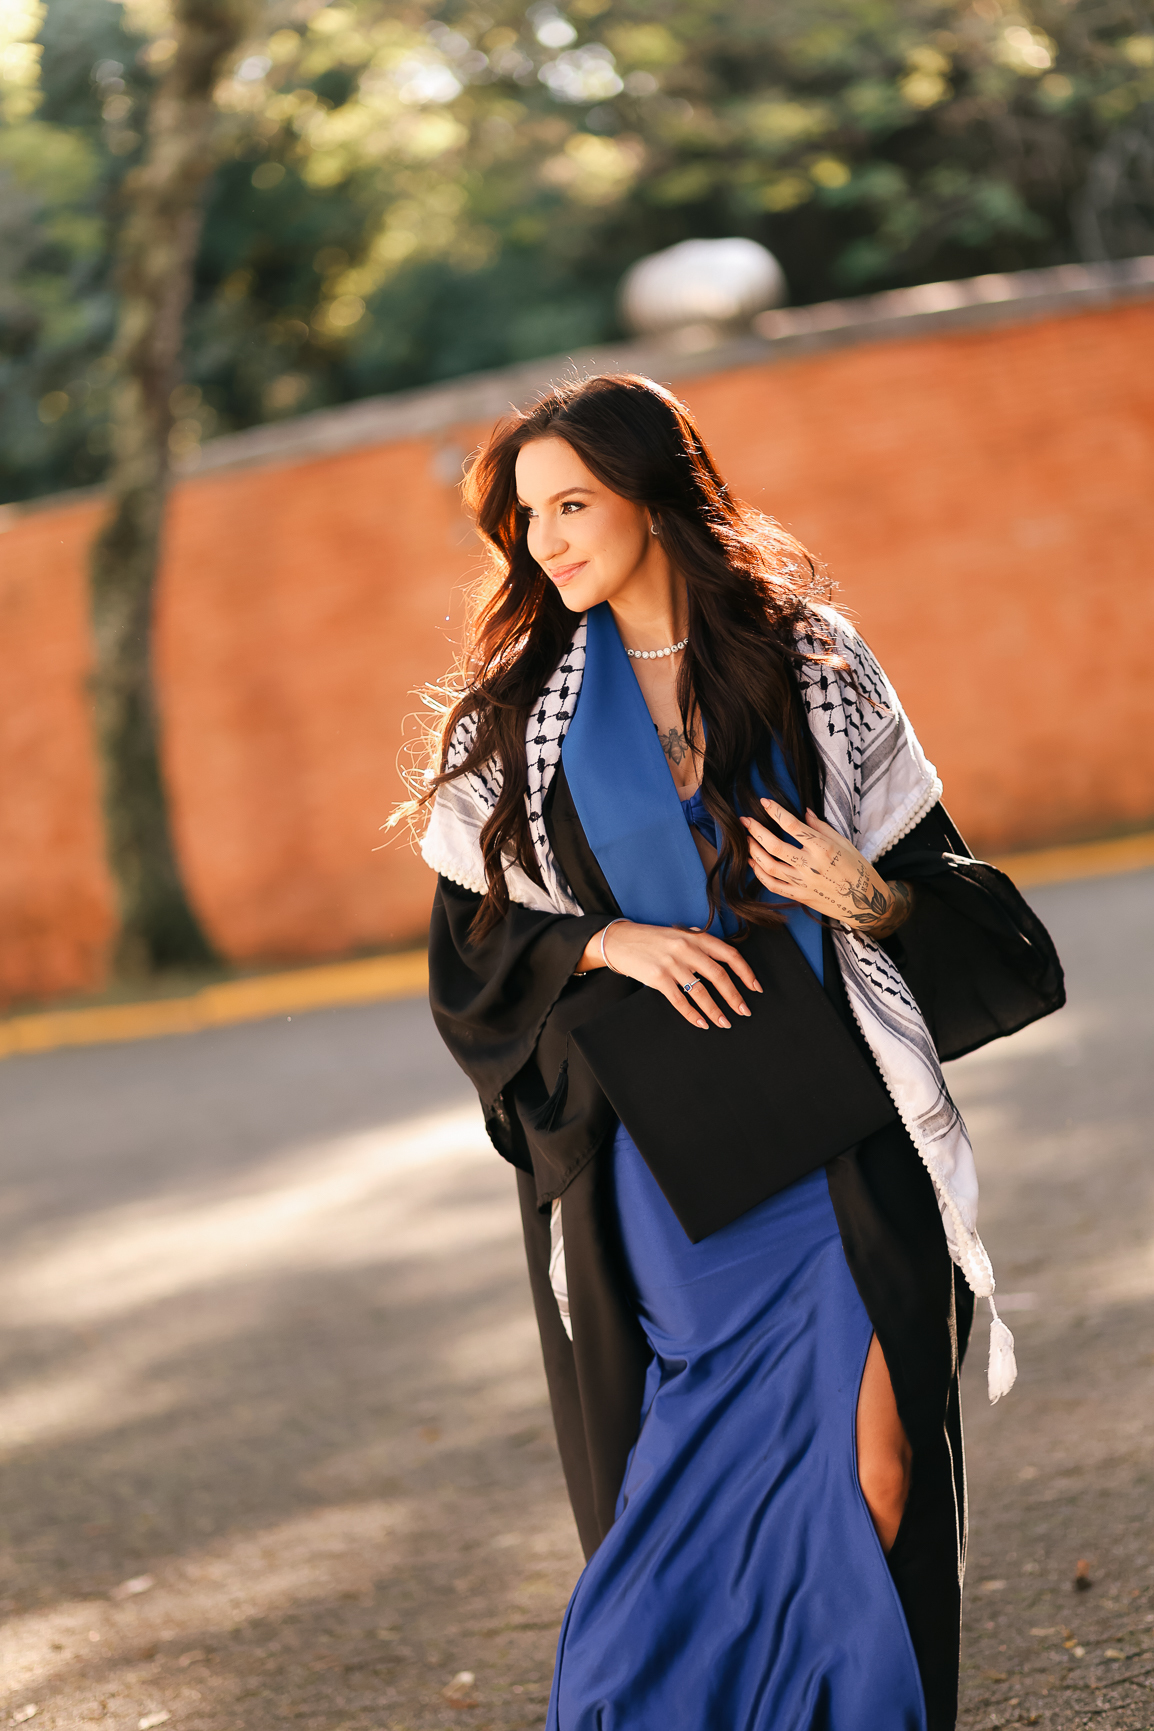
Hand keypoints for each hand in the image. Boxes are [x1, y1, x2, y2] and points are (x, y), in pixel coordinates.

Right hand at [579, 921, 761, 1029]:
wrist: (620, 940)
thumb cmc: (652, 939)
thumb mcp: (679, 934)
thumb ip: (699, 943)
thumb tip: (722, 956)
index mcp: (696, 937)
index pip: (729, 955)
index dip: (746, 972)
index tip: (755, 988)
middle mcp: (686, 948)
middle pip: (719, 976)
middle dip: (735, 997)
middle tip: (744, 1011)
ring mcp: (672, 963)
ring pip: (701, 992)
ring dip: (716, 1010)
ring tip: (725, 1023)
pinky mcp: (658, 978)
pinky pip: (680, 1001)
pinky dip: (693, 1015)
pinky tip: (701, 1023)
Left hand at [741, 802, 912, 937]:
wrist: (866, 904)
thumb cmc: (858, 869)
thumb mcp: (845, 843)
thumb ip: (821, 828)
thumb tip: (804, 812)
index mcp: (824, 848)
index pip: (792, 825)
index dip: (775, 812)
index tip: (764, 802)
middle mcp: (811, 865)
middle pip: (775, 846)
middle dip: (756, 831)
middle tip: (744, 820)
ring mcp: (804, 883)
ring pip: (770, 866)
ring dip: (754, 851)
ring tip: (747, 840)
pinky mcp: (800, 897)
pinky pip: (774, 886)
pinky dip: (760, 874)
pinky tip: (754, 863)